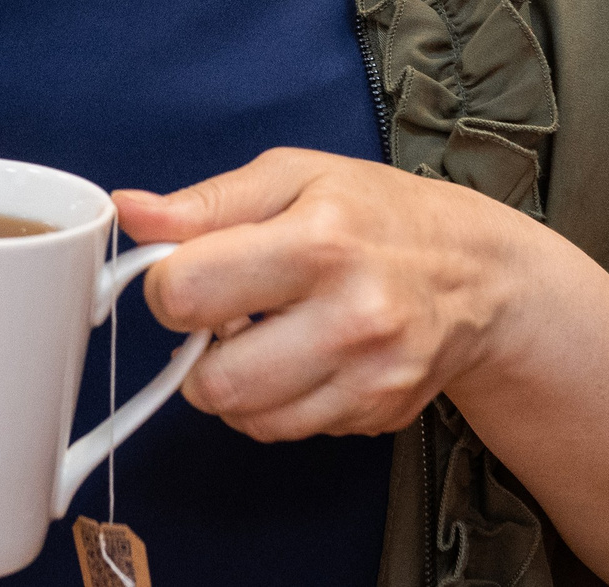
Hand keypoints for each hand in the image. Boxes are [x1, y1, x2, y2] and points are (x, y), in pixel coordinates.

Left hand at [116, 148, 558, 441]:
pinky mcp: (377, 415)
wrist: (478, 273)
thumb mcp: (292, 177)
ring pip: (243, 416)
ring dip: (233, 380)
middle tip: (225, 313)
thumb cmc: (375, 213)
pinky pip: (283, 430)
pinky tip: (300, 358)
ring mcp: (369, 377)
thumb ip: (204, 203)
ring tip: (265, 332)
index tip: (189, 272)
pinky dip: (274, 401)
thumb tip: (131, 213)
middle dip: (197, 348)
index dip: (168, 284)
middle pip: (211, 380)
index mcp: (319, 241)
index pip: (187, 292)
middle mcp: (351, 317)